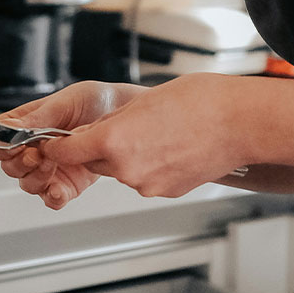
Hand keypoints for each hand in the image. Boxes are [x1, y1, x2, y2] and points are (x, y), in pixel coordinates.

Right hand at [0, 81, 146, 208]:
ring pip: (27, 184)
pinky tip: (58, 189)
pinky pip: (52, 198)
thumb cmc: (95, 101)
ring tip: (51, 165)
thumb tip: (9, 129)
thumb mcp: (65, 102)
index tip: (11, 145)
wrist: (125, 115)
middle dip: (19, 163)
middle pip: (9, 166)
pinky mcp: (68, 184)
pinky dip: (52, 197)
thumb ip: (37, 119)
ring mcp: (50, 168)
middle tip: (36, 153)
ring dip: (35, 178)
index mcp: (26, 125)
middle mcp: (34, 148)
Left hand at [38, 74, 250, 198]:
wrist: (240, 123)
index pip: (68, 150)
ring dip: (131, 156)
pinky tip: (173, 148)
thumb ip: (114, 120)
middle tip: (129, 126)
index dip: (59, 145)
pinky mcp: (166, 192)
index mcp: (113, 140)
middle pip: (97, 161)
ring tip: (162, 134)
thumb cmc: (201, 103)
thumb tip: (96, 130)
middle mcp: (126, 168)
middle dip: (102, 147)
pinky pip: (147, 179)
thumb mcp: (144, 100)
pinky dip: (153, 166)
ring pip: (123, 171)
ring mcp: (147, 184)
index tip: (53, 143)